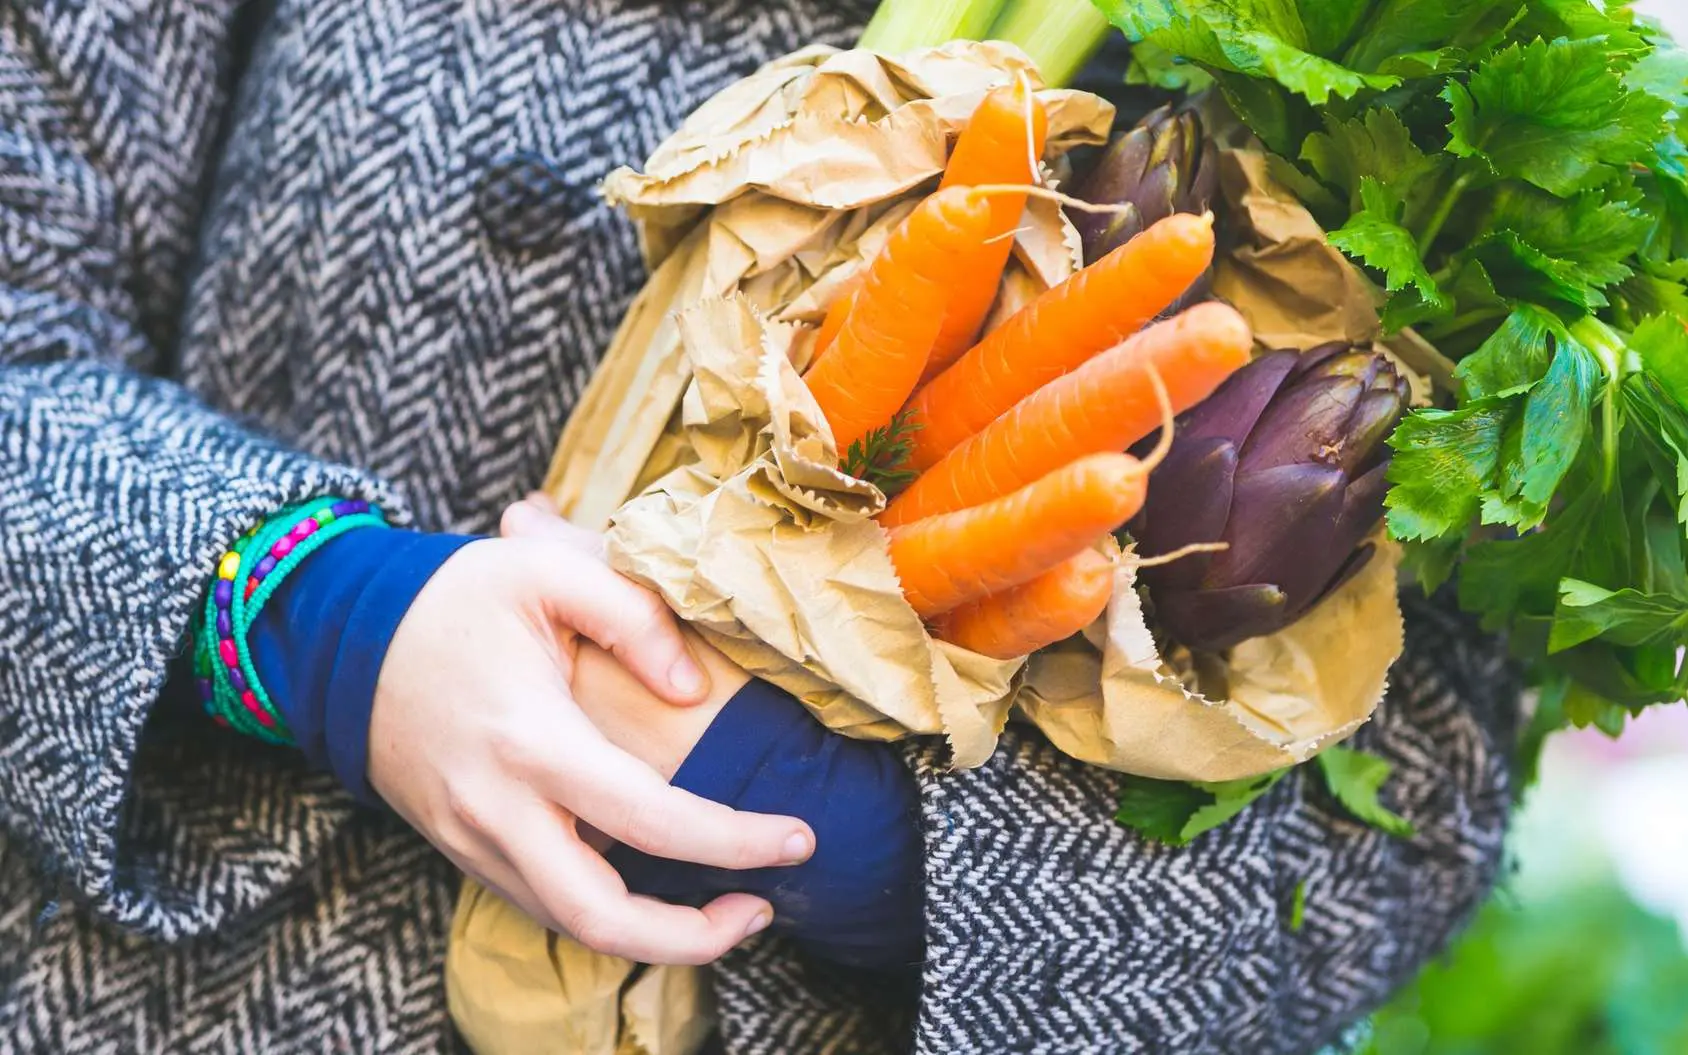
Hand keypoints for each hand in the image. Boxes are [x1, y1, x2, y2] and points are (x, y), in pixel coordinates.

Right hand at [368, 501, 813, 964]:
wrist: (340, 636)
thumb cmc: (451, 598)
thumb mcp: (545, 571)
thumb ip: (634, 615)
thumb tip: (693, 691)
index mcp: (532, 741)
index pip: (654, 819)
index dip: (737, 840)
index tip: (800, 839)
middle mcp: (499, 810)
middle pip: (603, 920)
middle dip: (694, 940)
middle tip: (763, 907)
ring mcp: (474, 841)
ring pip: (571, 925)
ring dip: (654, 935)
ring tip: (728, 903)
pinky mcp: (463, 850)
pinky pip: (543, 903)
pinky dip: (607, 912)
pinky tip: (656, 882)